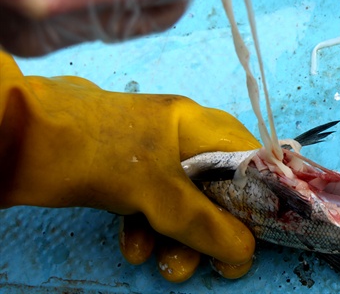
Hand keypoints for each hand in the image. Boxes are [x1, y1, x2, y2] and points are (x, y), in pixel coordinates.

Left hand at [0, 51, 259, 280]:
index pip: (248, 156)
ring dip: (180, 240)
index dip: (260, 194)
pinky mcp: (123, 176)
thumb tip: (245, 250)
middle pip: (216, 188)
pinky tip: (134, 249)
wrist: (13, 137)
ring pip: (182, 204)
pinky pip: (150, 208)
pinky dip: (148, 232)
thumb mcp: (154, 189)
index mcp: (195, 123)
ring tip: (170, 267)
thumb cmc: (92, 149)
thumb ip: (202, 222)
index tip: (263, 232)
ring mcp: (149, 157)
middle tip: (218, 265)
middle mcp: (179, 137)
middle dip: (215, 229)